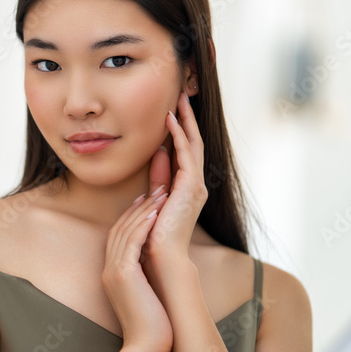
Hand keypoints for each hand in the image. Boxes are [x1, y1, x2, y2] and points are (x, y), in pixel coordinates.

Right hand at [102, 189, 172, 351]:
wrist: (146, 347)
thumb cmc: (151, 326)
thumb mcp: (144, 295)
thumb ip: (143, 277)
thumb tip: (152, 266)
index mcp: (112, 274)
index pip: (118, 236)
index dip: (131, 216)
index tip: (145, 201)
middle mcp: (108, 270)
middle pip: (119, 229)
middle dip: (137, 208)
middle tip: (154, 189)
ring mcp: (113, 272)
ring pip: (125, 232)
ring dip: (142, 211)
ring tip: (159, 194)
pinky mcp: (122, 275)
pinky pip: (130, 243)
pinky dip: (142, 225)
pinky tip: (154, 212)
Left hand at [143, 91, 206, 262]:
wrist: (161, 256)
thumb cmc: (155, 232)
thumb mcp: (155, 197)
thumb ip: (158, 177)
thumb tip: (158, 153)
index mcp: (188, 188)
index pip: (187, 151)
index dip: (181, 129)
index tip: (173, 110)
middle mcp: (195, 185)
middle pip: (194, 144)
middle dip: (188, 119)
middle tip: (182, 96)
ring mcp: (196, 186)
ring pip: (194, 145)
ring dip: (186, 122)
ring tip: (179, 100)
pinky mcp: (191, 187)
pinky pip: (187, 155)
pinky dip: (179, 136)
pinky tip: (171, 121)